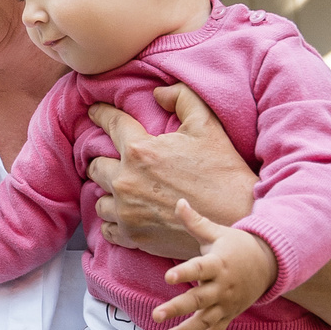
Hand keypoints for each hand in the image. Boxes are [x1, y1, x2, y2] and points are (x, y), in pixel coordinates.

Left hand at [85, 85, 255, 257]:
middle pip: (95, 166)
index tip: (94, 112)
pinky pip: (106, 227)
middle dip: (102, 160)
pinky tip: (125, 214)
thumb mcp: (207, 125)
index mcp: (140, 151)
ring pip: (99, 199)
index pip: (111, 124)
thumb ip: (182, 98)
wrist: (236, 218)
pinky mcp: (132, 236)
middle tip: (113, 160)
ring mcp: (126, 211)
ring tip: (122, 190)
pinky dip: (112, 220)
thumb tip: (158, 93)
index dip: (100, 114)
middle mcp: (126, 181)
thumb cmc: (223, 171)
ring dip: (108, 192)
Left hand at [153, 199, 277, 329]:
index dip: (184, 272)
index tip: (168, 277)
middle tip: (156, 315)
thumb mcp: (218, 233)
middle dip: (177, 308)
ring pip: (205, 321)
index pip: (199, 268)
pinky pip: (216, 329)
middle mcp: (222, 286)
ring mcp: (227, 303)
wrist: (269, 264)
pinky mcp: (230, 313)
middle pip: (199, 299)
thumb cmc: (237, 246)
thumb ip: (196, 222)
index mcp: (218, 264)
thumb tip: (178, 202)